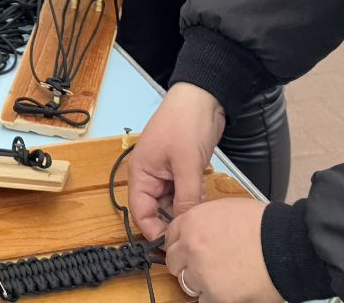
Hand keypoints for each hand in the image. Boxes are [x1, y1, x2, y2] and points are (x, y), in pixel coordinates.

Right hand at [129, 83, 225, 240]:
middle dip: (173, 220)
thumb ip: (186, 199)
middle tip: (191, 232)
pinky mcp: (180, 169)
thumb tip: (184, 227)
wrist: (203, 97)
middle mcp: (149, 175)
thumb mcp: (187, 165)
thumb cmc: (186, 124)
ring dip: (185, 209)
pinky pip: (183, 193)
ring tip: (199, 213)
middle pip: (156, 210)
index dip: (153, 231)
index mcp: (141, 173)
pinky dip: (192, 198)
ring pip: (172, 203)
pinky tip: (203, 197)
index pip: (140, 212)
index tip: (172, 246)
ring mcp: (165, 172)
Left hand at [166, 200, 281, 302]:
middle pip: (174, 261)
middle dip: (186, 263)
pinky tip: (228, 289)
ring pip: (186, 283)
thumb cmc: (263, 224)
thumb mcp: (226, 209)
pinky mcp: (216, 296)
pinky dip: (214, 297)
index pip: (170, 235)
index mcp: (192, 222)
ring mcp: (201, 274)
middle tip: (203, 265)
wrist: (286, 247)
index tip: (188, 248)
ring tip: (219, 277)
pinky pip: (204, 300)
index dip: (181, 242)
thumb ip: (205, 221)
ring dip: (199, 281)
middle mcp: (190, 248)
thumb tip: (199, 231)